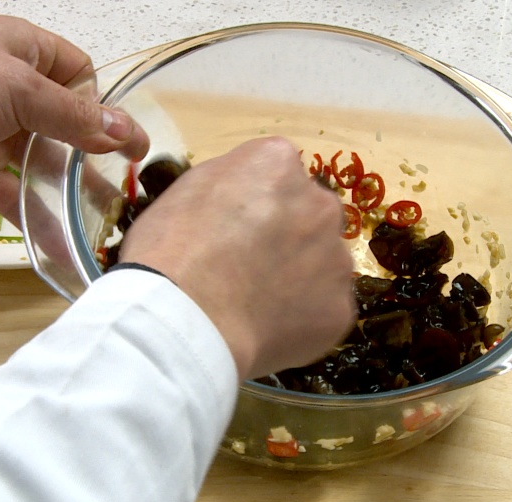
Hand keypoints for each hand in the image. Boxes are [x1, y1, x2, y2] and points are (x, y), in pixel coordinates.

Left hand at [0, 15, 149, 224]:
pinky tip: (63, 240)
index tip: (121, 140)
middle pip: (69, 127)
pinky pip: (18, 196)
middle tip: (125, 188)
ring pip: (46, 166)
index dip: (101, 105)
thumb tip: (126, 132)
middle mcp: (14, 92)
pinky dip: (38, 217)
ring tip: (104, 220)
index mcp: (25, 54)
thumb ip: (75, 116)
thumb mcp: (18, 89)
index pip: (79, 76)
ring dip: (72, 192)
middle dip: (95, 158)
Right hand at [119, 137, 356, 378]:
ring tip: (255, 303)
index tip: (234, 228)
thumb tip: (246, 194)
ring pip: (322, 263)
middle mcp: (319, 203)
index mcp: (278, 163)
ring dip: (300, 276)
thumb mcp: (187, 189)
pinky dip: (302, 319)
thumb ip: (231, 181)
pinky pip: (324, 308)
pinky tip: (266, 328)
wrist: (185, 321)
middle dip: (288, 235)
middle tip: (249, 266)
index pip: (279, 173)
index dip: (255, 204)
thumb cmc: (171, 252)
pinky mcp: (341, 308)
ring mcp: (336, 258)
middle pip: (310, 215)